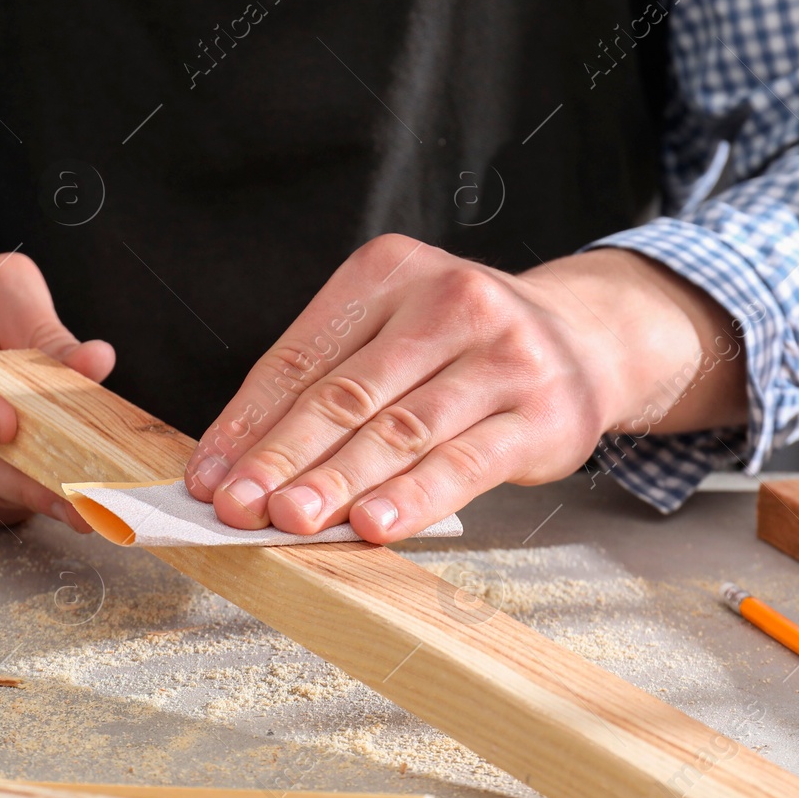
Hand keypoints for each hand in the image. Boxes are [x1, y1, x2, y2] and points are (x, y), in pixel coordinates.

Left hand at [182, 234, 745, 542]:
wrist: (588, 338)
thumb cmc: (463, 346)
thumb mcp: (391, 333)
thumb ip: (322, 386)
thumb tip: (233, 465)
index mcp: (388, 272)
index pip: (301, 355)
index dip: (249, 421)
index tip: (210, 475)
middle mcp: (448, 301)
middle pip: (345, 393)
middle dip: (282, 457)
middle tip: (236, 507)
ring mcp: (502, 356)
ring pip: (400, 431)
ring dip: (338, 482)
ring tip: (289, 520)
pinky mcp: (542, 413)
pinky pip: (464, 463)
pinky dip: (412, 498)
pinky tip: (371, 525)